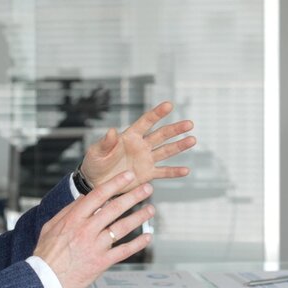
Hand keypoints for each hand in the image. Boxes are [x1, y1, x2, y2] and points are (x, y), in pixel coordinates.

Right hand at [33, 171, 155, 287]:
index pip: (99, 195)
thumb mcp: (51, 226)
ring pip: (122, 227)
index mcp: (74, 218)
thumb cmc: (47, 254)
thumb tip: (83, 197)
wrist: (45, 280)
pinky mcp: (102, 262)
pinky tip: (147, 237)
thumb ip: (68, 210)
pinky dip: (137, 244)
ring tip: (150, 209)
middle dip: (133, 196)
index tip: (128, 176)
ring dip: (139, 217)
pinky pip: (124, 251)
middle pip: (115, 208)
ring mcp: (96, 246)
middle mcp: (87, 230)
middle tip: (147, 188)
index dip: (116, 183)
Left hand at [81, 101, 195, 190]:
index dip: (157, 114)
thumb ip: (105, 143)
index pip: (145, 122)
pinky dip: (174, 172)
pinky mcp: (148, 174)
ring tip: (193, 140)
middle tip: (190, 124)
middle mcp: (141, 146)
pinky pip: (163, 172)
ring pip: (166, 151)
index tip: (169, 105)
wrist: (96, 182)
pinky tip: (186, 171)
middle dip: (175, 129)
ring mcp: (146, 159)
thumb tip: (112, 130)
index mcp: (129, 137)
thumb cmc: (94, 163)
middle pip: (161, 135)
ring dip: (179, 146)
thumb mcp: (96, 152)